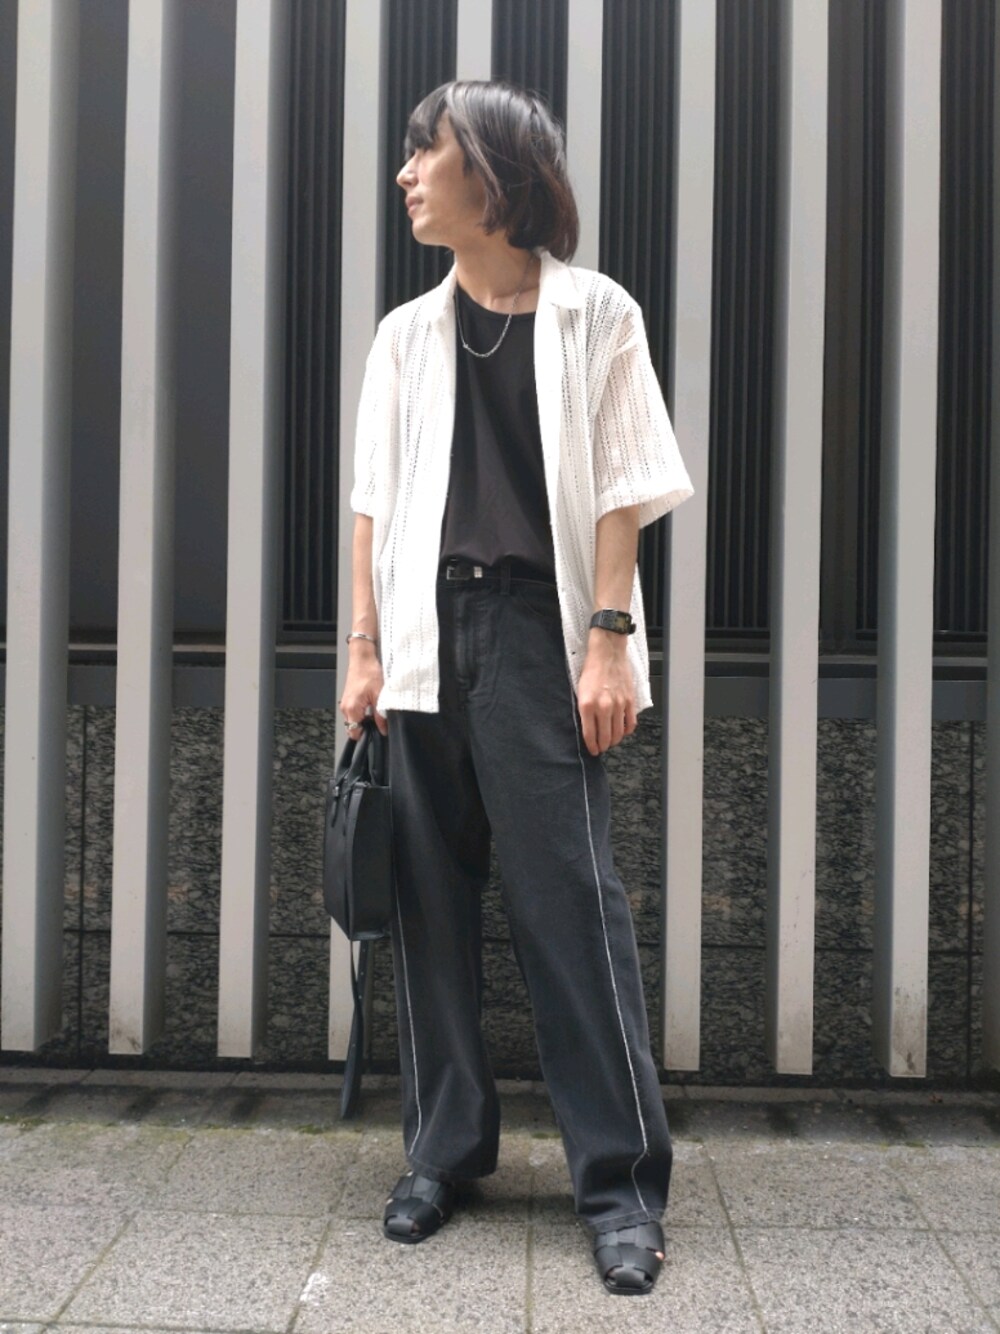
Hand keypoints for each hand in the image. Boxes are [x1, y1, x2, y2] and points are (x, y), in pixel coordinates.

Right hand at [339, 644, 387, 737]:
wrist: (363, 658)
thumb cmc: (369, 672)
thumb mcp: (380, 695)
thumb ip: (380, 715)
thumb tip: (383, 729)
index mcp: (352, 709)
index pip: (355, 733)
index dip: (366, 736)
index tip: (376, 733)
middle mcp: (345, 707)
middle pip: (353, 728)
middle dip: (365, 728)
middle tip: (378, 722)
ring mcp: (346, 702)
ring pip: (353, 720)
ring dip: (364, 720)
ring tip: (375, 711)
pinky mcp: (348, 698)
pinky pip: (353, 712)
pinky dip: (362, 712)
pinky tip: (371, 705)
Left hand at [576, 630, 636, 755]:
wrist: (607, 653)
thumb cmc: (591, 669)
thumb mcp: (580, 690)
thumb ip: (583, 710)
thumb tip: (588, 727)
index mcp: (587, 705)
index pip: (590, 735)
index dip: (592, 746)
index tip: (593, 751)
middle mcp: (603, 707)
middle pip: (605, 737)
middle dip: (603, 746)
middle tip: (601, 748)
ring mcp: (618, 705)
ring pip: (618, 733)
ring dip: (614, 741)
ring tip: (611, 741)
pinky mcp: (629, 700)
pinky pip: (630, 723)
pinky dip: (627, 730)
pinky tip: (623, 731)